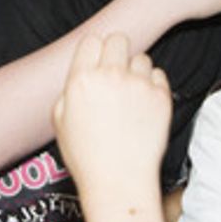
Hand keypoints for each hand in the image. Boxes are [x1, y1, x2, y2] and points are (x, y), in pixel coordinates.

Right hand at [53, 34, 170, 195]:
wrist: (119, 182)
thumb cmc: (86, 156)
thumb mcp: (59, 119)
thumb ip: (69, 88)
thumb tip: (82, 72)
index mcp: (81, 80)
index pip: (92, 40)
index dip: (94, 51)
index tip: (97, 63)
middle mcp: (110, 76)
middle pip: (118, 39)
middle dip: (117, 52)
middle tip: (117, 73)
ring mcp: (137, 85)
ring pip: (141, 58)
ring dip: (137, 71)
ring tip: (131, 95)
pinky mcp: (161, 97)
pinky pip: (159, 76)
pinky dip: (153, 86)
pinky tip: (144, 105)